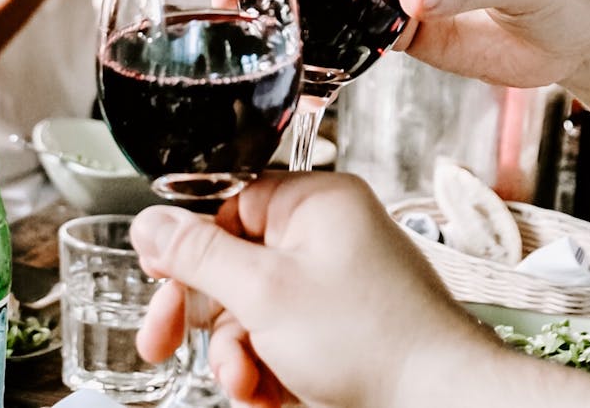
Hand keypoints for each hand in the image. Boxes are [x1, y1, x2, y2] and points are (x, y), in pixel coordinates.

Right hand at [131, 172, 489, 407]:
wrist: (438, 401)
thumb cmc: (374, 337)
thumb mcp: (264, 292)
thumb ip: (198, 254)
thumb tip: (152, 222)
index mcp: (315, 201)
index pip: (229, 204)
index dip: (188, 245)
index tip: (157, 275)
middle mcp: (325, 234)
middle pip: (234, 261)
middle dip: (206, 313)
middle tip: (164, 340)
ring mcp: (333, 282)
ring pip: (253, 308)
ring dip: (236, 351)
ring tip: (243, 382)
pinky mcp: (338, 326)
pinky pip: (279, 336)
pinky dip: (265, 368)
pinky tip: (267, 392)